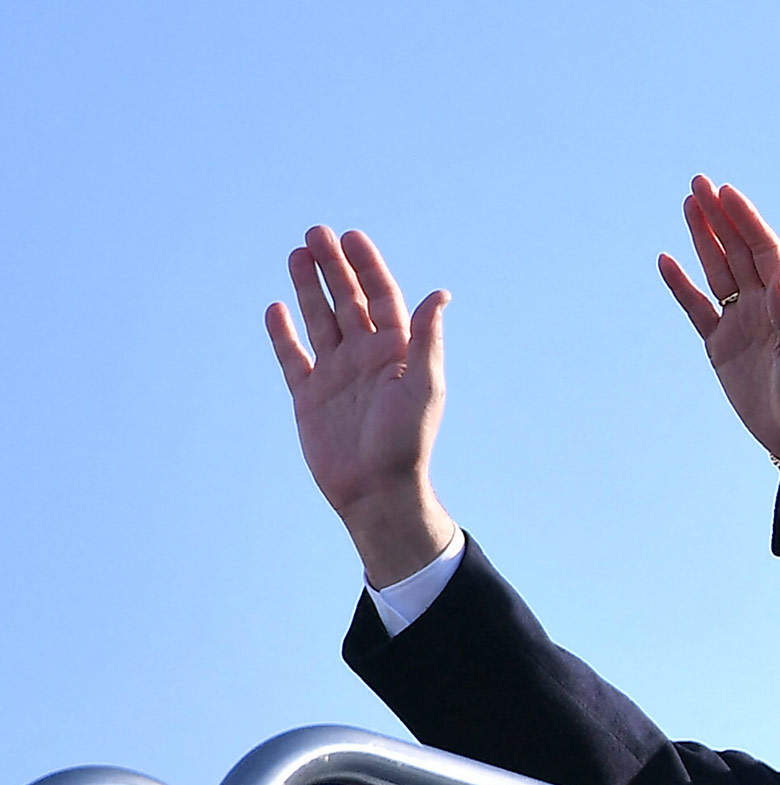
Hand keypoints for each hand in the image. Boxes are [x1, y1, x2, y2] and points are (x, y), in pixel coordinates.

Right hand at [265, 228, 455, 585]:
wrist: (376, 491)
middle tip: (315, 233)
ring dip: (308, 289)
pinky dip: (282, 335)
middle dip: (333, 267)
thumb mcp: (423, 386)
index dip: (367, 266)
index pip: (381, 298)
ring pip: (319, 321)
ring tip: (296, 254)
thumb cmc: (406, 442)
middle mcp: (366, 359)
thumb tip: (439, 293)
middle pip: (348, 301)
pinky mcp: (310, 398)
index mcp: (397, 353)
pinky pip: (293, 358)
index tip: (351, 237)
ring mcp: (337, 376)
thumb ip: (426, 339)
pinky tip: (274, 309)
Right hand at [659, 177, 779, 481]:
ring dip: (703, 239)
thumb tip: (777, 277)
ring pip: (717, 271)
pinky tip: (666, 260)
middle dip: (721, 217)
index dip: (746, 221)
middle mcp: (763, 305)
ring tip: (688, 205)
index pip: (765, 251)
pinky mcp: (720, 345)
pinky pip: (696, 308)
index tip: (728, 193)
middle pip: (738, 251)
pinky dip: (681, 286)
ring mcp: (740, 323)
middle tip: (699, 183)